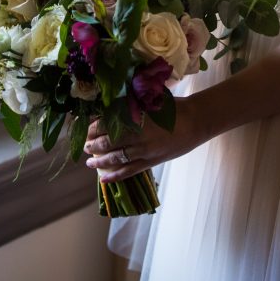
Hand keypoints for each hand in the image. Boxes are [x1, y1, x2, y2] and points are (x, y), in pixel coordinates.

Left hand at [84, 97, 204, 182]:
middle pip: (109, 143)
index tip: (85, 127)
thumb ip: (132, 105)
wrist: (195, 121)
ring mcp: (144, 152)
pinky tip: (104, 179)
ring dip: (100, 161)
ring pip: (116, 159)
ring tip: (89, 162)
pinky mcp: (151, 162)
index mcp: (137, 119)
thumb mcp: (151, 101)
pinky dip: (115, 176)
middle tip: (84, 145)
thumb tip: (111, 106)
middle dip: (93, 145)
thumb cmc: (174, 107)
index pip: (108, 124)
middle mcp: (138, 137)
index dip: (94, 127)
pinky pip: (129, 172)